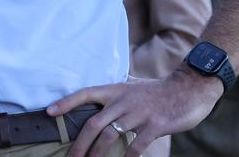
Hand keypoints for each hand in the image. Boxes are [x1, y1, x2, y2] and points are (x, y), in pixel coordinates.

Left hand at [47, 68, 223, 156]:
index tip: (49, 112)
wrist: (189, 88)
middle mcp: (124, 100)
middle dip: (79, 144)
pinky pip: (135, 145)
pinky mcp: (155, 125)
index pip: (86, 93)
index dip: (66, 102)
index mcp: (116, 90)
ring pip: (109, 135)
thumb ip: (117, 96)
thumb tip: (100, 106)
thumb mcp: (134, 88)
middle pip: (93, 123)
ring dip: (97, 154)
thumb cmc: (159, 91)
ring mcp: (139, 113)